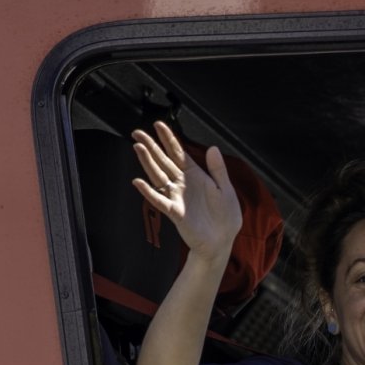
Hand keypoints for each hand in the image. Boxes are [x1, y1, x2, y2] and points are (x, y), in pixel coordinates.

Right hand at [131, 120, 242, 262]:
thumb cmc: (225, 217)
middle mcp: (183, 184)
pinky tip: (139, 183)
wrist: (222, 240)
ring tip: (138, 148)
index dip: (168, 139)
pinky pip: (160, 201)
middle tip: (138, 132)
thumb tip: (213, 148)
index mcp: (195, 176)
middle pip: (163, 161)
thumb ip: (218, 169)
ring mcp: (177, 197)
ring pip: (158, 176)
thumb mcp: (226, 188)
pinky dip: (149, 192)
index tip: (158, 125)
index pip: (178, 153)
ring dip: (147, 163)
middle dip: (151, 146)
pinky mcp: (175, 212)